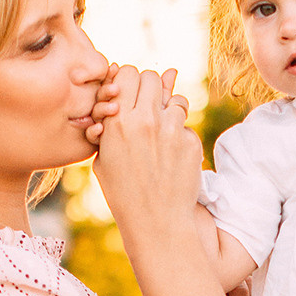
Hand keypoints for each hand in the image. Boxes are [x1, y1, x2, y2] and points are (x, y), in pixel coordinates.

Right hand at [90, 60, 200, 240]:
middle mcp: (144, 121)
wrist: (155, 223)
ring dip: (169, 109)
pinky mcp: (190, 142)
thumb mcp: (104, 157)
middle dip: (149, 88)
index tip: (128, 95)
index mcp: (116, 123)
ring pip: (175, 97)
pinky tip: (172, 155)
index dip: (128, 82)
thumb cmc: (123, 191)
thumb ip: (112, 121)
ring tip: (162, 132)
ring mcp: (170, 130)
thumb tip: (121, 87)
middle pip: (151, 77)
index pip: (126, 73)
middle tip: (147, 107)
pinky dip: (180, 134)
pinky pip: (186, 124)